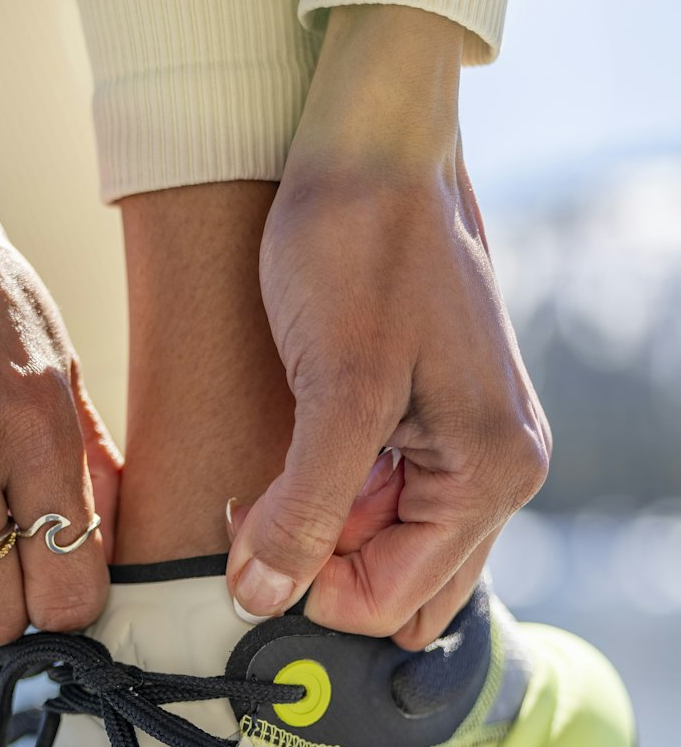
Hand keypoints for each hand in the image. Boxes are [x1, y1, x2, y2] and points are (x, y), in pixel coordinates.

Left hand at [227, 8, 549, 648]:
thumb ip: (305, 508)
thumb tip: (265, 599)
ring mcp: (468, 450)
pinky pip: (380, 504)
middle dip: (318, 561)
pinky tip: (296, 450)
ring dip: (317, 528)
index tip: (249, 530)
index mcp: (493, 475)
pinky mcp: (433, 426)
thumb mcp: (335, 388)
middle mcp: (496, 473)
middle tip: (258, 505)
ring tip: (273, 468)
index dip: (308, 584)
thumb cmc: (363, 245)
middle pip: (394, 587)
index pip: (392, 602)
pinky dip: (328, 496)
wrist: (370, 144)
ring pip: (381, 549)